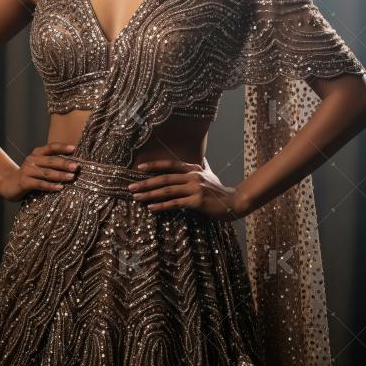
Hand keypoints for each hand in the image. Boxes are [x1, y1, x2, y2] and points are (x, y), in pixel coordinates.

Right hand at [0, 143, 80, 201]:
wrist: (8, 184)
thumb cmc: (29, 175)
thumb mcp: (39, 165)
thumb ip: (51, 163)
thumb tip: (74, 163)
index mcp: (37, 153)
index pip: (51, 147)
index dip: (62, 147)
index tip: (74, 148)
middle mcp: (32, 160)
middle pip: (51, 161)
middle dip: (65, 164)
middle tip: (77, 167)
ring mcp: (27, 171)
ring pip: (47, 173)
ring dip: (60, 175)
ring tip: (72, 177)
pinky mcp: (24, 182)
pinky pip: (40, 184)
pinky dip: (50, 186)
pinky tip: (60, 188)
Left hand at [128, 157, 246, 220]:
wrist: (235, 202)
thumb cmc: (219, 190)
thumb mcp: (209, 175)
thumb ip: (202, 167)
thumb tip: (201, 158)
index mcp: (194, 168)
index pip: (170, 164)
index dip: (154, 165)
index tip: (139, 168)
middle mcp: (193, 175)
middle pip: (164, 178)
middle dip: (146, 182)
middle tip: (131, 187)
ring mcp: (195, 188)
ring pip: (167, 190)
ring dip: (150, 194)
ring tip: (137, 197)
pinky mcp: (197, 201)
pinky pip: (175, 203)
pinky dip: (162, 205)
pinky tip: (152, 207)